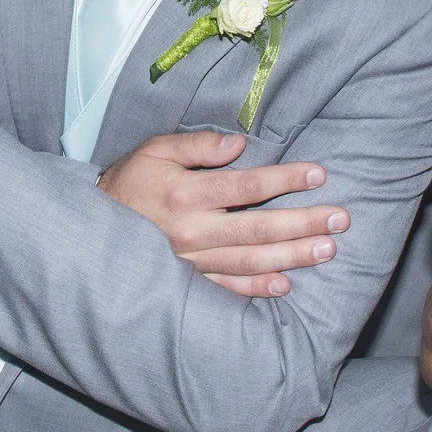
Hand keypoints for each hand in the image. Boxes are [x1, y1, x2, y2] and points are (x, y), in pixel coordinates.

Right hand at [99, 131, 348, 298]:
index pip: (246, 186)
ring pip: (250, 260)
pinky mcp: (187, 282)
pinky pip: (227, 288)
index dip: (284, 180)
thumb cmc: (130, 181)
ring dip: (293, 256)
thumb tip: (239, 144)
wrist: (91, 228)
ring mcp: (190, 262)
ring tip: (328, 249)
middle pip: (258, 227)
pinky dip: (256, 288)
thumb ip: (198, 145)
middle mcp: (191, 231)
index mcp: (186, 193)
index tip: (318, 174)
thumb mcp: (156, 150)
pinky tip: (286, 285)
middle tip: (340, 218)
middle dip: (303, 222)